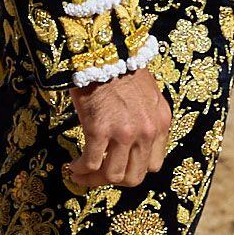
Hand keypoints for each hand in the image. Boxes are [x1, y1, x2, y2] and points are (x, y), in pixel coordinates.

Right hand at [67, 68, 170, 190]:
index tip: (117, 167)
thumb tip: (133, 137)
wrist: (104, 53)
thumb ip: (147, 119)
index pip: (153, 165)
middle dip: (113, 181)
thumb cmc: (121, 70)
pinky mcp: (99, 130)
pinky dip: (80, 169)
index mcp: (160, 125)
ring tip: (80, 174)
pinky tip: (72, 165)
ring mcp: (124, 133)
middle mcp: (146, 132)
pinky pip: (91, 162)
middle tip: (97, 177)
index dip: (133, 170)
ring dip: (94, 180)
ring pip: (113, 175)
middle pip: (134, 176)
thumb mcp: (148, 97)